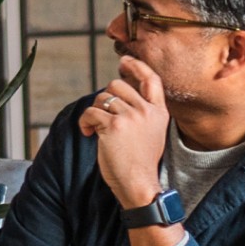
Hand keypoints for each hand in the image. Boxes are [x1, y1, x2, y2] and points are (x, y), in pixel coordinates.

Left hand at [78, 55, 171, 207]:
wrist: (138, 184)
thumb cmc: (140, 162)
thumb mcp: (153, 133)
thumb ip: (143, 113)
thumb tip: (121, 95)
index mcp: (159, 112)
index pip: (151, 79)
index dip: (136, 67)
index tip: (124, 62)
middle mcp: (146, 110)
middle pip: (117, 84)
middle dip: (104, 97)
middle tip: (101, 116)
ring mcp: (131, 117)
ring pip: (102, 97)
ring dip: (94, 112)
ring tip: (95, 130)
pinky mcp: (114, 126)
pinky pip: (91, 112)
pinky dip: (84, 122)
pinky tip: (88, 134)